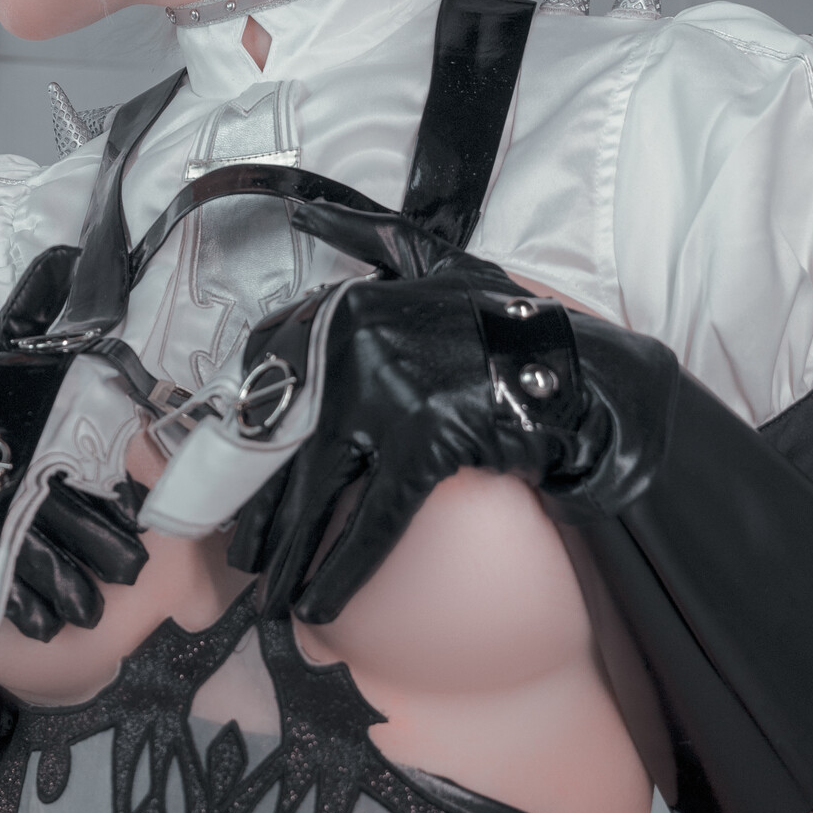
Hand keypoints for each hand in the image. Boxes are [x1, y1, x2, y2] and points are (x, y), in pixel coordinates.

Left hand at [228, 231, 674, 623]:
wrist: (576, 364)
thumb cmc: (501, 321)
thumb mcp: (431, 259)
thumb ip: (368, 236)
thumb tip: (305, 208)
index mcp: (341, 309)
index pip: (266, 382)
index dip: (246, 441)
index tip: (235, 480)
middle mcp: (352, 346)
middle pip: (284, 443)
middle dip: (259, 510)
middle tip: (244, 559)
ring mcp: (389, 392)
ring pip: (317, 490)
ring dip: (289, 555)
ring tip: (274, 599)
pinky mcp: (428, 439)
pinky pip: (372, 517)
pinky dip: (342, 569)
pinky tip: (319, 605)